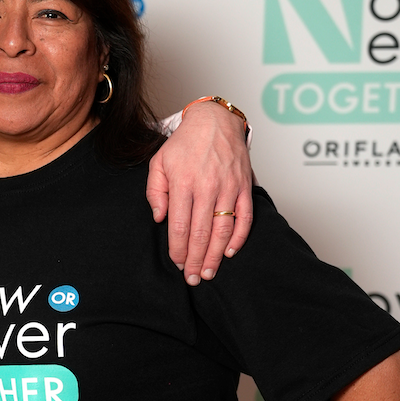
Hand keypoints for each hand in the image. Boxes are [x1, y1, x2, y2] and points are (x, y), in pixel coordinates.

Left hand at [146, 100, 252, 284]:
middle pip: (200, 233)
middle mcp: (206, 187)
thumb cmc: (184, 144)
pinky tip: (229, 252)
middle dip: (194, 260)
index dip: (177, 249)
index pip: (179, 226)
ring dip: (215, 255)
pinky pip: (245, 217)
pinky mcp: (244, 187)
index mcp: (182, 182)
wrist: (215, 122)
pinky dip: (239, 237)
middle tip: (191, 278)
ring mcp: (228, 187)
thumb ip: (155, 191)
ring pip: (223, 229)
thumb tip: (159, 218)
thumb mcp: (158, 162)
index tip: (176, 263)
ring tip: (208, 272)